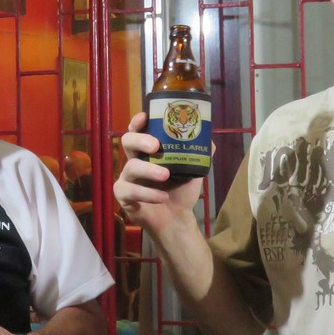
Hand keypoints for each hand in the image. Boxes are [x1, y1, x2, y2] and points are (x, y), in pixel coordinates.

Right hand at [113, 112, 203, 233]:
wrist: (177, 218)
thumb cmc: (180, 189)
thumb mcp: (192, 170)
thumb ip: (200, 154)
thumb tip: (210, 140)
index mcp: (148, 150)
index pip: (139, 130)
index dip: (138, 121)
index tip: (145, 116)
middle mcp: (135, 159)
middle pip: (127, 141)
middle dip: (140, 140)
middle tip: (156, 146)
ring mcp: (127, 177)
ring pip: (131, 168)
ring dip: (149, 171)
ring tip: (166, 175)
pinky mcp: (123, 195)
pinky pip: (130, 191)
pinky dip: (148, 194)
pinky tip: (162, 197)